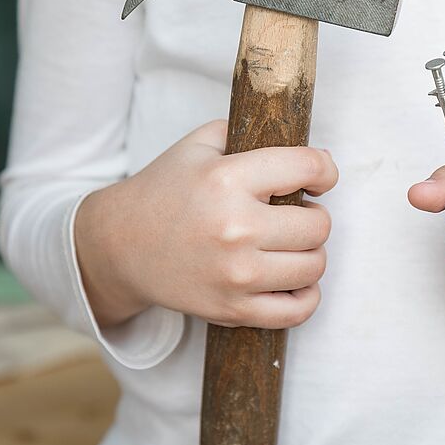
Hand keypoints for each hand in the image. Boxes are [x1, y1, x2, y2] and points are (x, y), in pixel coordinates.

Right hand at [75, 120, 337, 328]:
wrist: (119, 247)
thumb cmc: (166, 191)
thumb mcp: (199, 145)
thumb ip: (251, 134)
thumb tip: (316, 155)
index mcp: (228, 178)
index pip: (310, 168)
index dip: (324, 171)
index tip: (320, 179)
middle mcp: (235, 227)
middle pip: (319, 225)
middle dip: (313, 217)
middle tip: (294, 216)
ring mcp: (236, 274)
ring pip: (314, 266)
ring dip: (310, 255)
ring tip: (290, 247)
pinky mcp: (233, 309)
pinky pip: (298, 310)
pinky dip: (306, 296)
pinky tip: (293, 281)